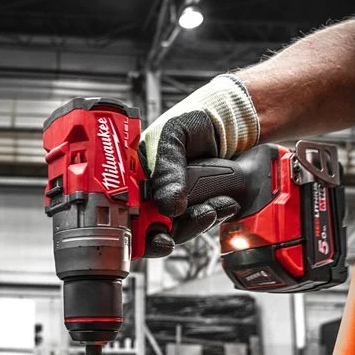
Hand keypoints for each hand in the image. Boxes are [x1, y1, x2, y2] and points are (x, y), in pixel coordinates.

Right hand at [140, 75, 259, 257]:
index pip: (124, 211)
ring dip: (195, 224)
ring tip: (211, 208)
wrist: (230, 119)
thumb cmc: (192, 118)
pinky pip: (202, 222)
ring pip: (178, 230)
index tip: (151, 234)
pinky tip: (225, 203)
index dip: (133, 229)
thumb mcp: (172, 137)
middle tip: (173, 235)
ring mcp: (174, 203)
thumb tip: (168, 206)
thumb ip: (167, 170)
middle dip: (163, 235)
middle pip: (149, 229)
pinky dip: (214, 215)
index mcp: (134, 177)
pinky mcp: (198, 206)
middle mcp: (150, 194)